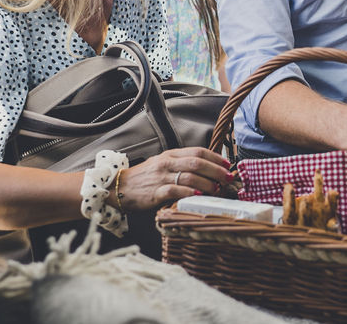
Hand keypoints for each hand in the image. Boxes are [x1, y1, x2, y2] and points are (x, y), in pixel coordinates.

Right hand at [116, 147, 230, 210]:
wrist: (119, 187)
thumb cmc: (145, 177)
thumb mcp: (163, 164)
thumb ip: (181, 164)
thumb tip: (207, 168)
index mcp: (171, 154)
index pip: (198, 152)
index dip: (215, 158)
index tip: (228, 164)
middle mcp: (167, 163)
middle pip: (197, 163)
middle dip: (216, 170)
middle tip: (228, 178)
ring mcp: (161, 177)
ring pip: (189, 176)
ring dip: (207, 183)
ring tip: (217, 189)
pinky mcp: (155, 192)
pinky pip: (175, 190)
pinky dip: (189, 193)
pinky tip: (198, 195)